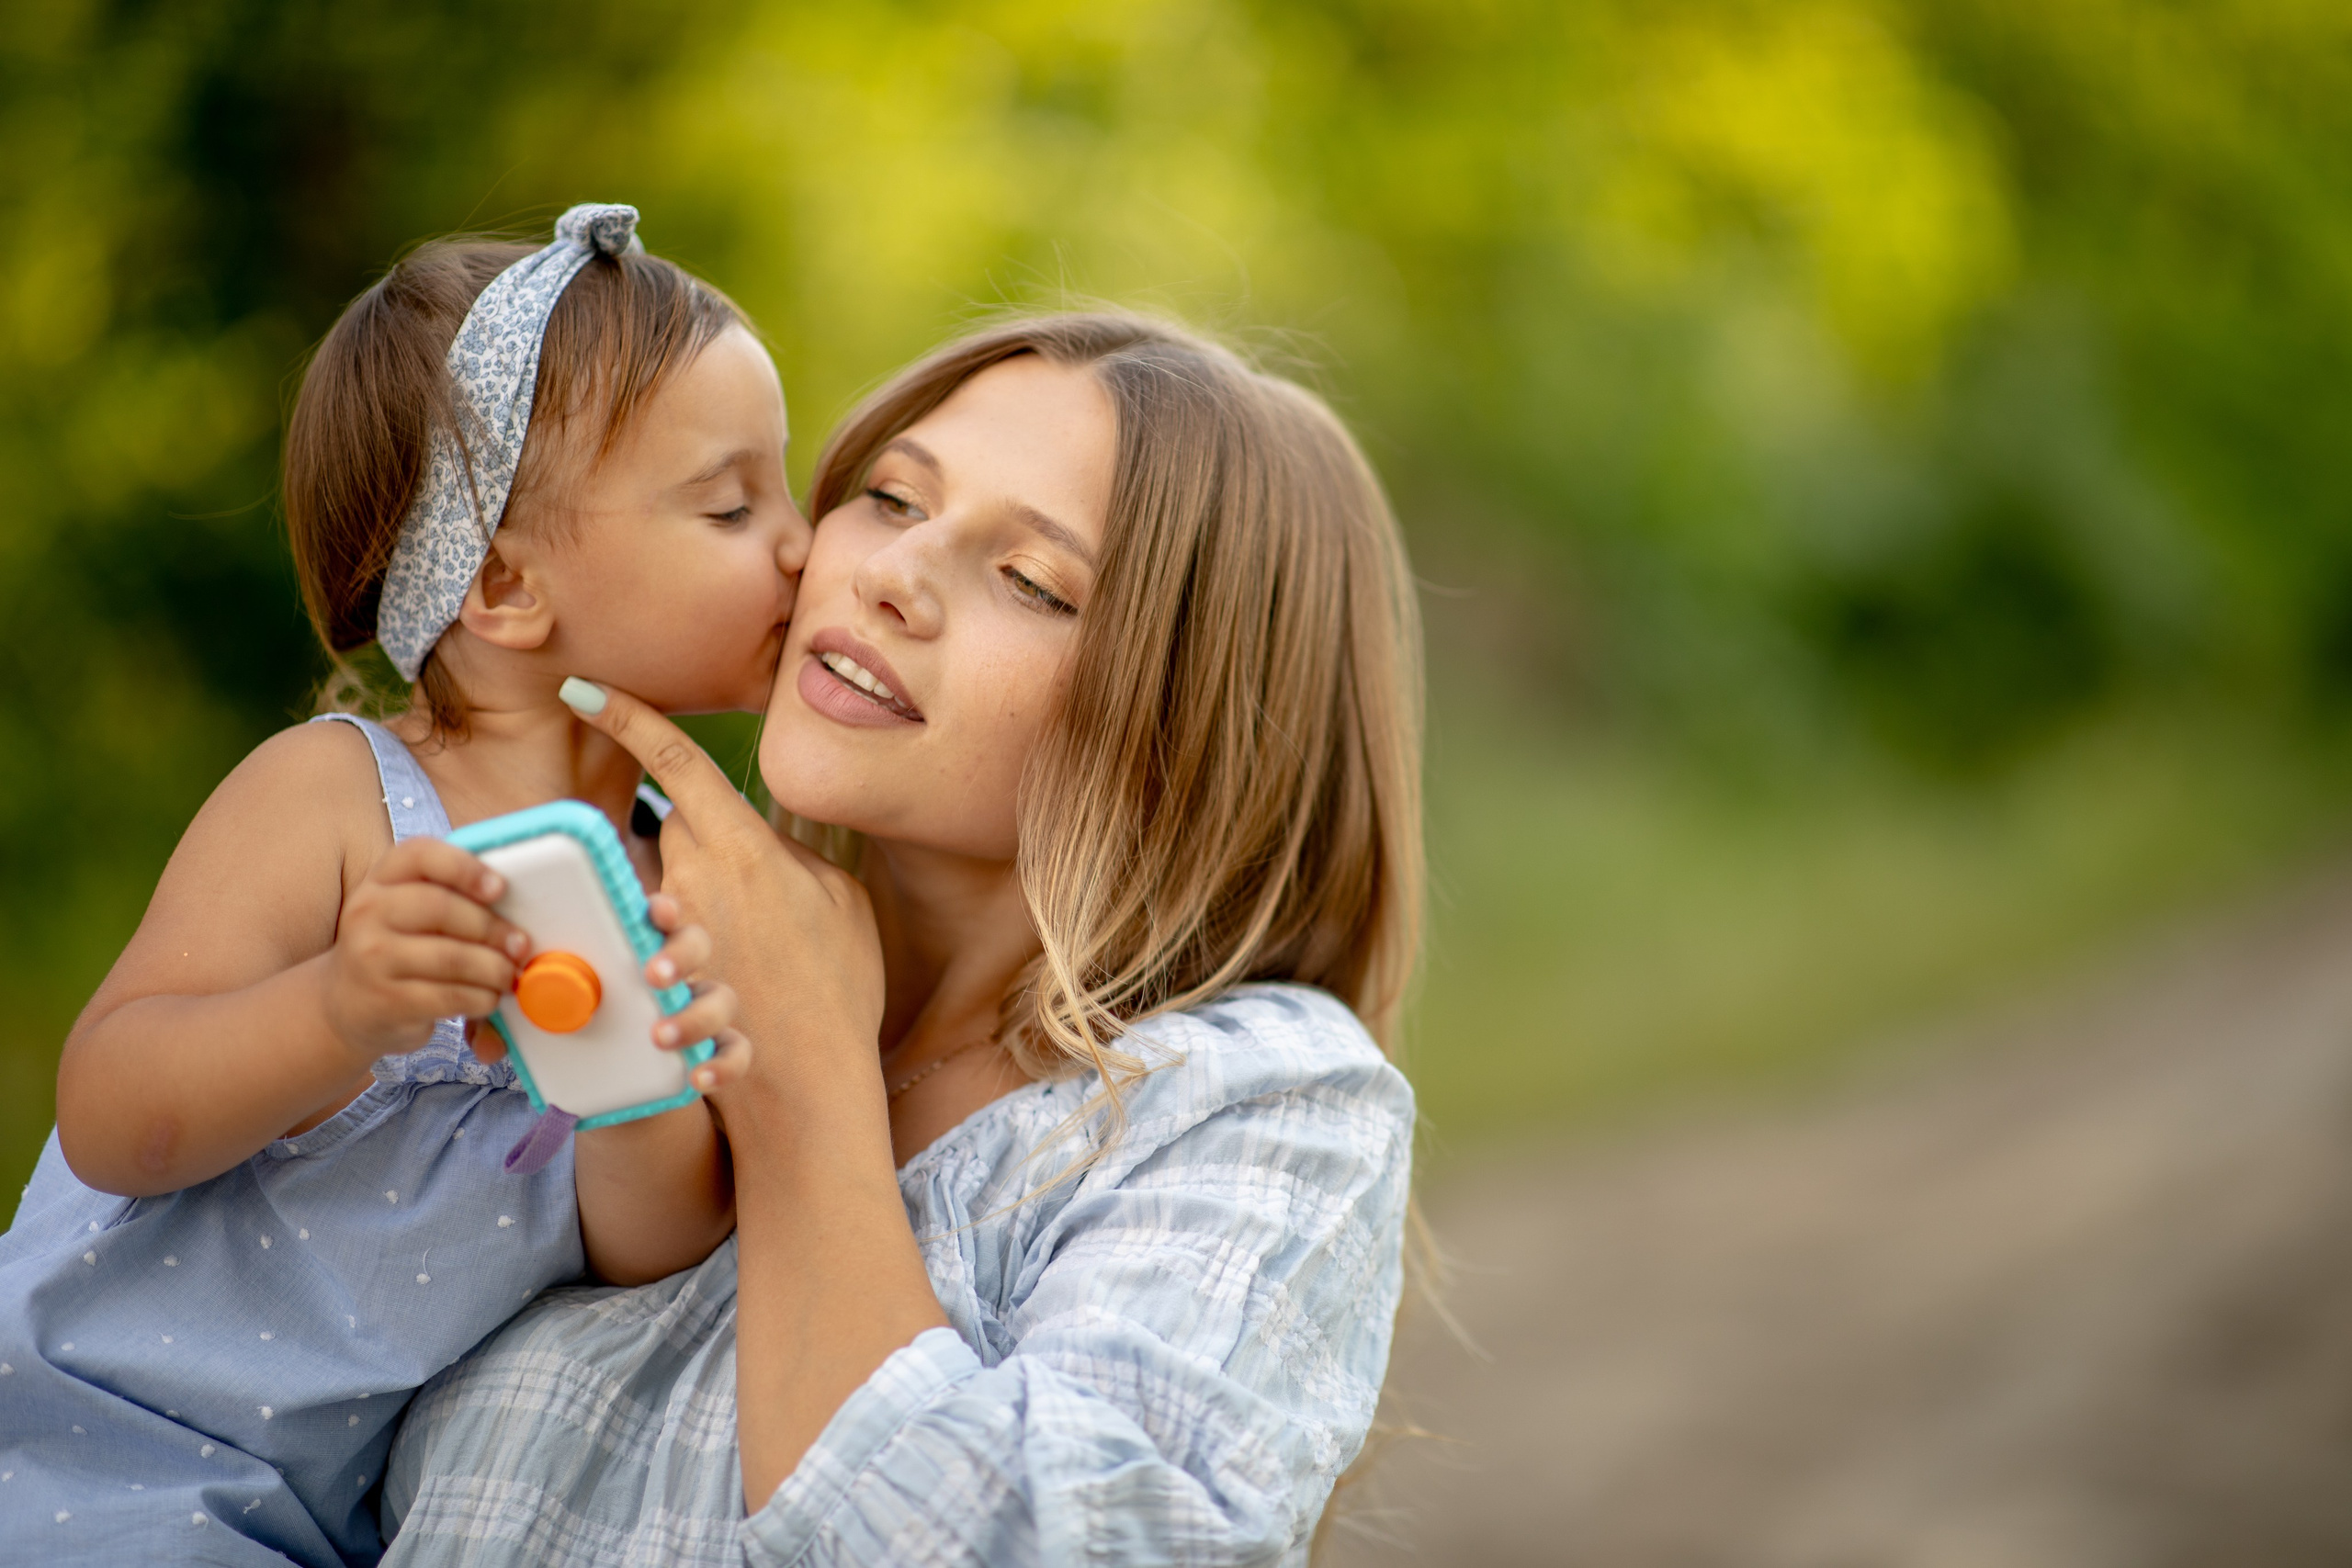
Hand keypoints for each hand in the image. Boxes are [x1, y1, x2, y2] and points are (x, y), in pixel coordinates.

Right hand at [322, 837, 527, 1059]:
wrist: (347, 1004)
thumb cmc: (398, 947)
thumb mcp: (408, 910)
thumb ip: (448, 895)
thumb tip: (515, 909)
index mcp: (380, 879)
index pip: (420, 855)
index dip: (465, 867)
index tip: (499, 887)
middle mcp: (367, 912)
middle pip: (442, 908)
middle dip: (492, 928)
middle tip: (520, 944)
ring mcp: (371, 957)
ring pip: (451, 958)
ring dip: (494, 969)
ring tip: (509, 975)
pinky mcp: (385, 1000)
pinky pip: (449, 996)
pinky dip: (481, 998)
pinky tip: (489, 997)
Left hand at [458, 890, 751, 1091]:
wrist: (602, 1084)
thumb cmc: (570, 1028)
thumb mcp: (531, 1018)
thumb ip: (506, 1020)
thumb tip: (486, 1043)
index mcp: (634, 947)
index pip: (657, 913)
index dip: (661, 907)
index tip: (648, 911)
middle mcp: (674, 973)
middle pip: (698, 942)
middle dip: (680, 954)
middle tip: (651, 974)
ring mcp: (698, 1010)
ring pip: (723, 997)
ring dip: (695, 1013)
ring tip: (659, 1034)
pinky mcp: (712, 1049)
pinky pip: (738, 1050)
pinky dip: (725, 1061)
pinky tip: (698, 1074)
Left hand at [557, 679, 885, 1110]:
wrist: (820, 1081)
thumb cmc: (843, 983)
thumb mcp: (840, 900)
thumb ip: (792, 859)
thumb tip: (761, 841)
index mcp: (743, 848)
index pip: (677, 763)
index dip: (628, 718)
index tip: (585, 689)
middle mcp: (699, 884)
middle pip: (670, 829)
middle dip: (691, 839)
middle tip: (739, 883)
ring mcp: (676, 934)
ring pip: (656, 892)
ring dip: (679, 915)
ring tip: (702, 957)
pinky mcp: (663, 983)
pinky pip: (657, 966)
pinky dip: (677, 991)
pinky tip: (697, 1028)